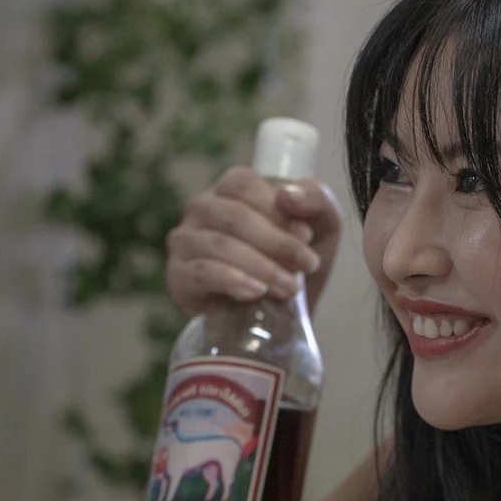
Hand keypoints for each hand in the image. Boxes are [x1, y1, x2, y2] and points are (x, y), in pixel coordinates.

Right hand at [166, 167, 342, 315]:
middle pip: (234, 216)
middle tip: (308, 265)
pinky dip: (232, 280)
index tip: (307, 236)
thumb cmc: (296, 262)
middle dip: (277, 242)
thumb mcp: (321, 226)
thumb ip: (315, 199)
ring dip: (261, 266)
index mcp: (230, 189)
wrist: (282, 315)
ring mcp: (185, 241)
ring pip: (220, 245)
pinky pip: (202, 272)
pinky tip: (255, 292)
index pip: (243, 185)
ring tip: (290, 287)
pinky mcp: (178, 276)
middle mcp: (201, 208)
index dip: (276, 209)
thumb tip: (287, 196)